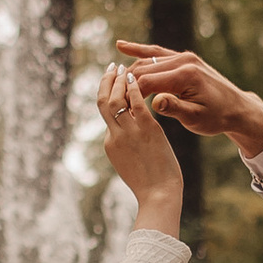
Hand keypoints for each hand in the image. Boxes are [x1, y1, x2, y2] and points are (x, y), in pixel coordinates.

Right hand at [95, 62, 184, 231]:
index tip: (111, 84)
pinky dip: (133, 87)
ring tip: (120, 67)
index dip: (107, 95)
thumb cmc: (151, 186)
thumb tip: (125, 142)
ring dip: (116, 80)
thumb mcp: (130, 166)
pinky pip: (136, 102)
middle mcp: (115, 136)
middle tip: (110, 68)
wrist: (159, 196)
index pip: (106, 115)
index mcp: (110, 144)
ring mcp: (129, 132)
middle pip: (102, 102)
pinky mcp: (147, 130)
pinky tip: (134, 76)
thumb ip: (125, 150)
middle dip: (104, 82)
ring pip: (114, 99)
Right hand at [118, 41, 262, 158]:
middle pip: (144, 70)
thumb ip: (175, 108)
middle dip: (126, 84)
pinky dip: (140, 50)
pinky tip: (121, 45)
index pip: (146, 82)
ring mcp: (184, 56)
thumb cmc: (217, 117)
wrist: (238, 108)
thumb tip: (155, 102)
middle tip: (111, 99)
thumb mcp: (196, 118)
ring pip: (148, 61)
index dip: (129, 95)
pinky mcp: (184, 58)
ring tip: (110, 80)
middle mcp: (184, 60)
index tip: (118, 108)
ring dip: (130, 70)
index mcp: (185, 75)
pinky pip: (157, 53)